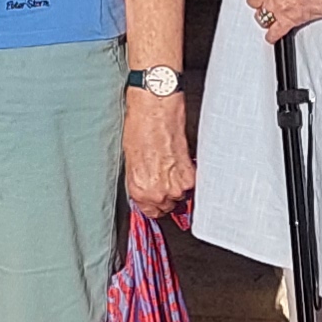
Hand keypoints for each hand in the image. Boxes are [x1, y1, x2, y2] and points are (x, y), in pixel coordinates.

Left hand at [123, 87, 193, 210]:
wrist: (155, 109)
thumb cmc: (140, 127)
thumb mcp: (130, 159)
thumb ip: (140, 181)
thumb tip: (146, 189)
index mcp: (139, 189)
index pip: (150, 212)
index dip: (152, 203)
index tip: (154, 196)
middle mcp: (159, 191)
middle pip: (167, 206)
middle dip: (165, 193)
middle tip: (162, 175)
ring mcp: (177, 185)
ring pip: (181, 195)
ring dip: (177, 184)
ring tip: (169, 164)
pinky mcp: (191, 175)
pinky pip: (191, 184)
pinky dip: (187, 175)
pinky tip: (178, 160)